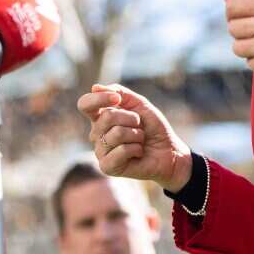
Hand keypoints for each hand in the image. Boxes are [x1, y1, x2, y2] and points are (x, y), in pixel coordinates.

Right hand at [77, 84, 191, 191]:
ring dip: (137, 135)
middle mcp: (96, 134)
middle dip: (132, 119)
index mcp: (100, 117)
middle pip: (107, 116)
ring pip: (117, 133)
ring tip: (140, 141)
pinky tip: (138, 153)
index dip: (99, 98)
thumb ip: (120, 93)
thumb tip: (95, 87)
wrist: (168, 151)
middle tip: (140, 127)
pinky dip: (136, 149)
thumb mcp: (139, 104)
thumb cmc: (152, 128)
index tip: (117, 99)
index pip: (85, 104)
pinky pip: (121, 151)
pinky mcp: (107, 166)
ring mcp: (100, 151)